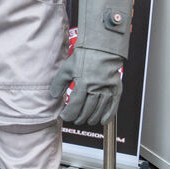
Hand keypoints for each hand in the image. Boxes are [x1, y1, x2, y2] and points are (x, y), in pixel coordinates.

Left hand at [49, 0, 130, 127]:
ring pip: (99, 109)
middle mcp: (96, 87)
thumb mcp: (67, 68)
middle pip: (87, 110)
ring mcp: (107, 88)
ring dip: (92, 118)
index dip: (69, 114)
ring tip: (86, 120)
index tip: (65, 116)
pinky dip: (108, 115)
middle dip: (79, 117)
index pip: (75, 105)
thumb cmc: (84, 56)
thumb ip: (59, 83)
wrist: (102, 47)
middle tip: (75, 119)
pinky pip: (113, 105)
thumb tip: (54, 96)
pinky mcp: (115, 87)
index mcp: (83, 82)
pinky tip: (103, 121)